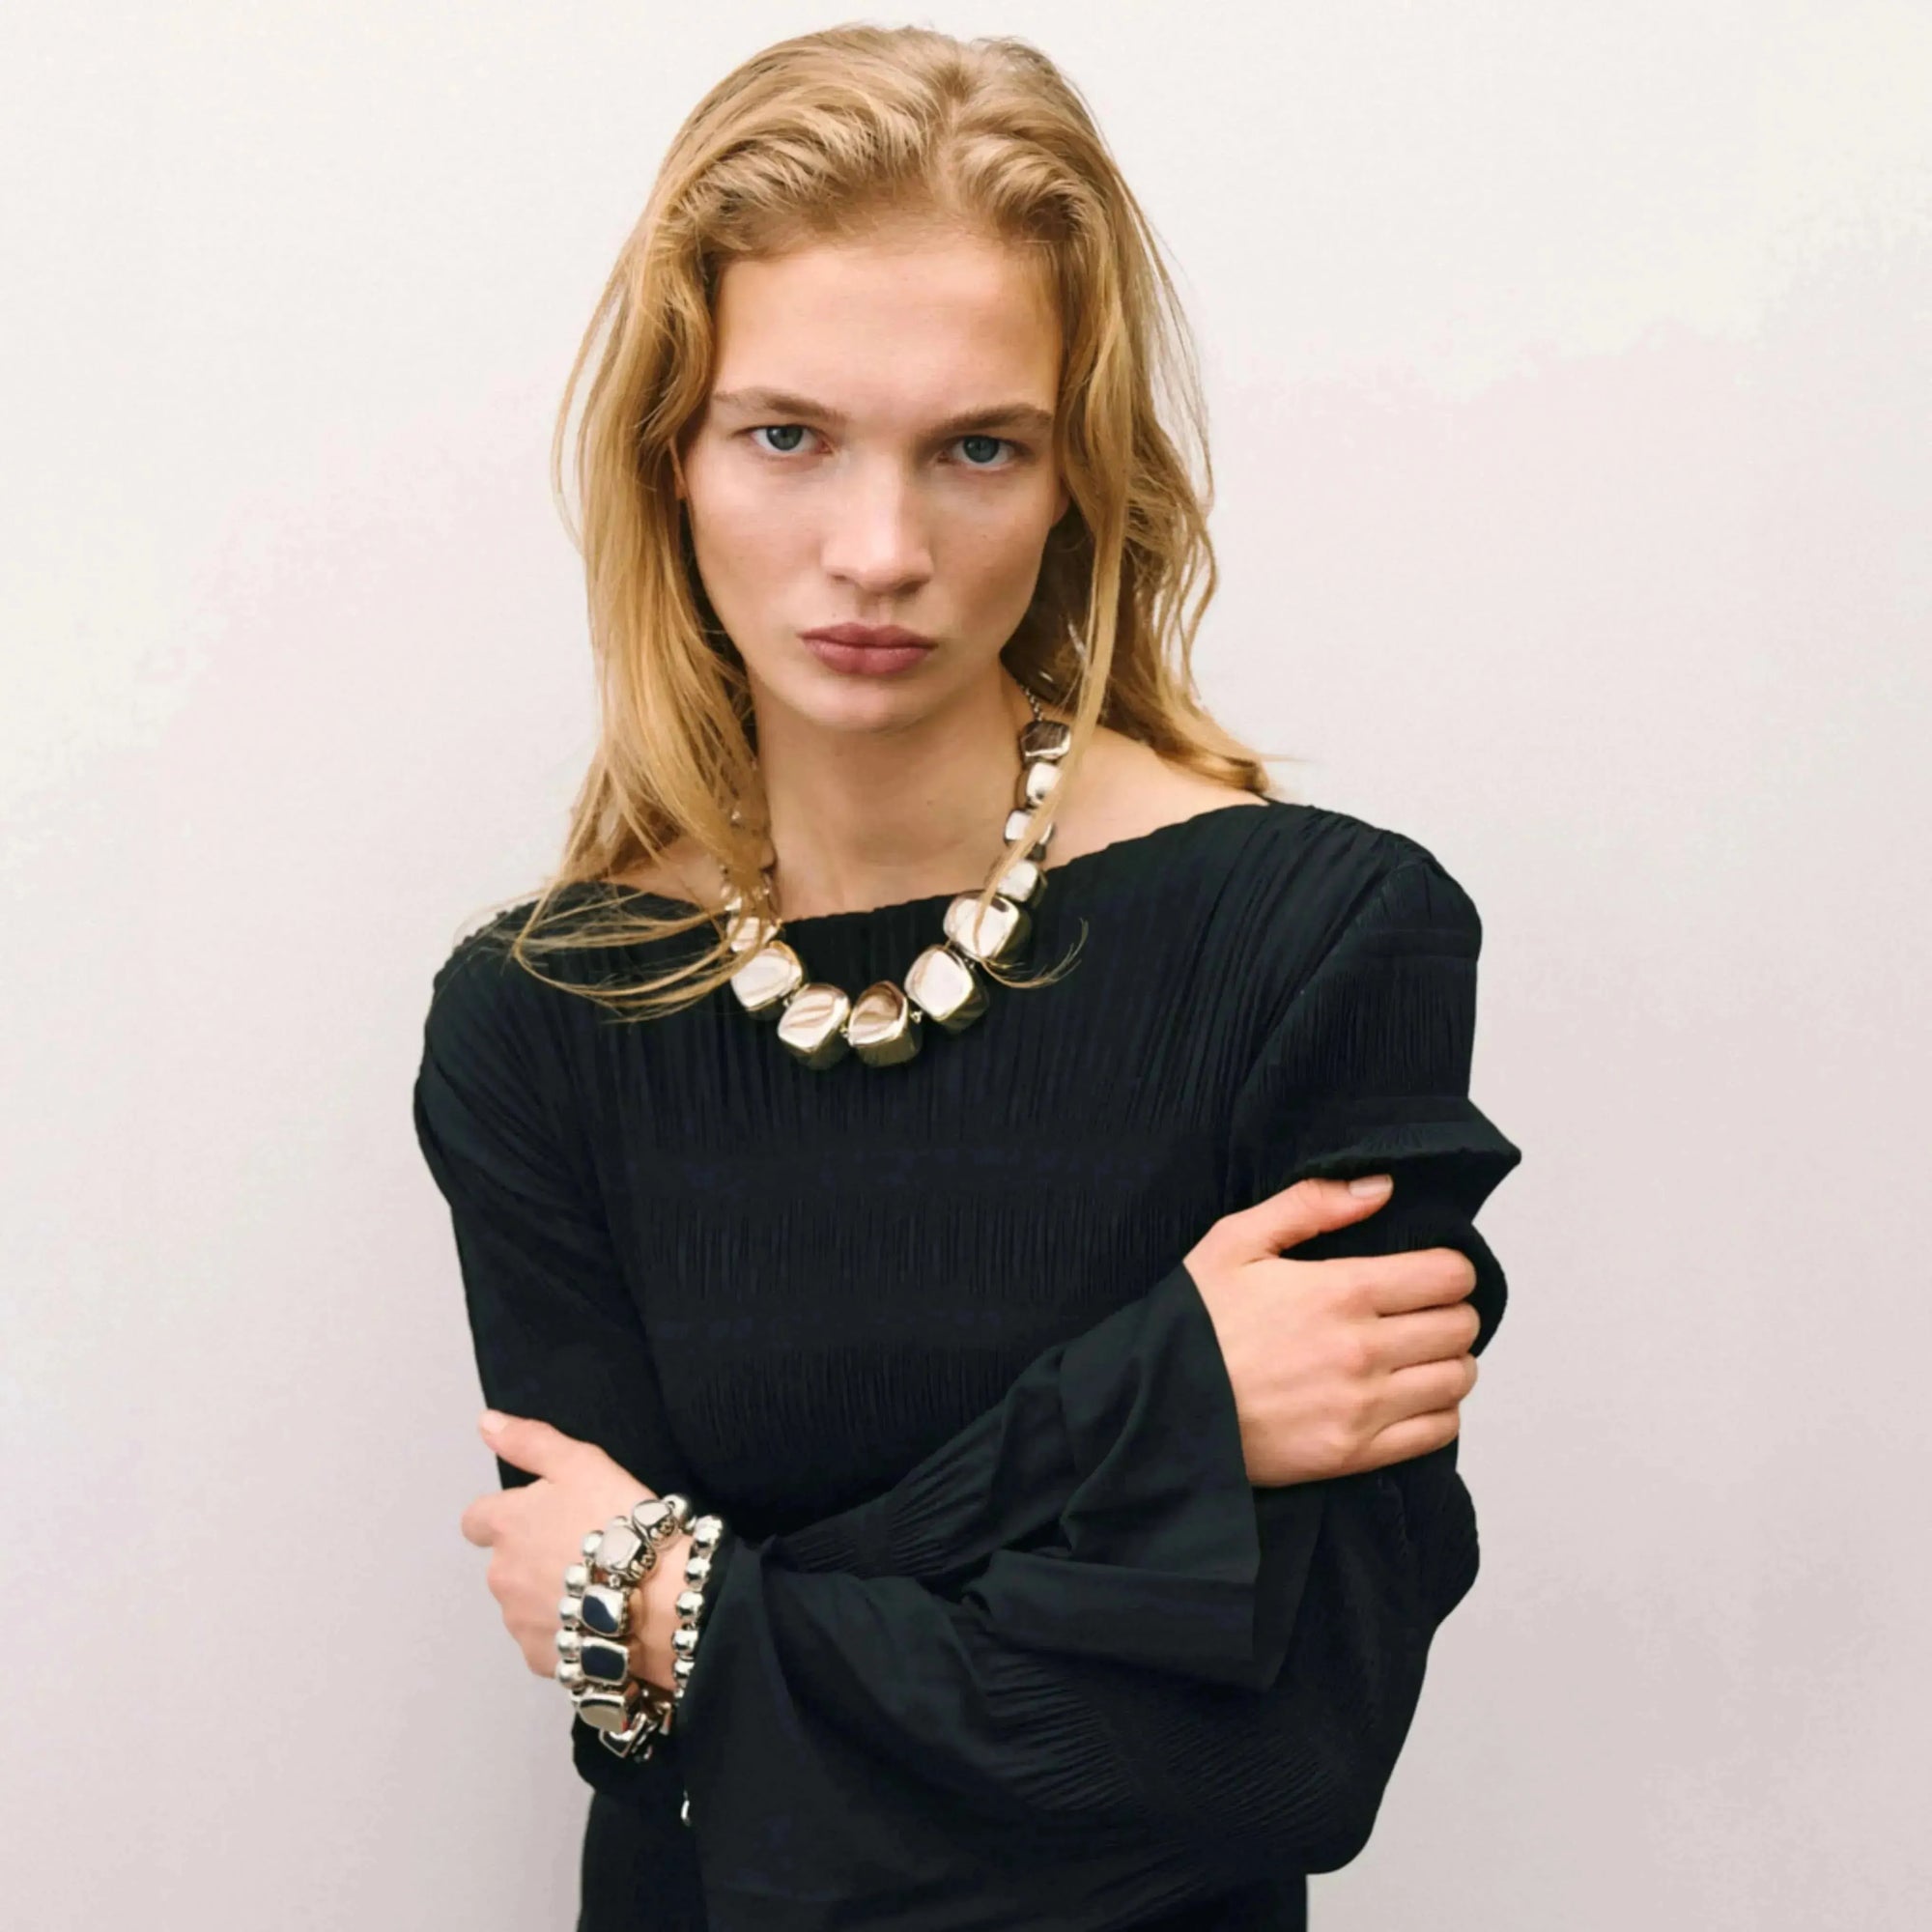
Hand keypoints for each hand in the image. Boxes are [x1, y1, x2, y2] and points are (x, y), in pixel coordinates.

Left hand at [458, 1412, 688, 1692]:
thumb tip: (484, 1423)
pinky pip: (549, 1641)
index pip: (477, 1520)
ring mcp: (520, 1624)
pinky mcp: (544, 1659)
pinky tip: (603, 1620)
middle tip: (586, 1549)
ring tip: (601, 1587)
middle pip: (505, 1564)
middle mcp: (500, 1577)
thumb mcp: (580, 1463)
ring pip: (525, 1605)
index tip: (544, 1517)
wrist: (657, 1596)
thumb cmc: (619, 1519)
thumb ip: (529, 1442)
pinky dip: (568, 1632)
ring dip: (550, 1597)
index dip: (507, 1516)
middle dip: (534, 1558)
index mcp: (504, 1527)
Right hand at [1181, 1174, 1481, 1486]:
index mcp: (1341, 1291)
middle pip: (1461, 1326)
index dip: (1450, 1268)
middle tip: (1423, 1311)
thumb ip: (1310, 1205)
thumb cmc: (1196, 1324)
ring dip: (1449, 1361)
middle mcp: (1363, 1350)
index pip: (1449, 1276)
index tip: (1430, 1271)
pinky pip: (1438, 1431)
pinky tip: (1410, 1396)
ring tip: (1419, 1353)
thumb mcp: (1236, 1242)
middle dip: (1451, 1311)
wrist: (1157, 1408)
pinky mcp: (1355, 1454)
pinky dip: (1438, 1411)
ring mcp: (1363, 1407)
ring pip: (1457, 1379)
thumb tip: (1379, 1188)